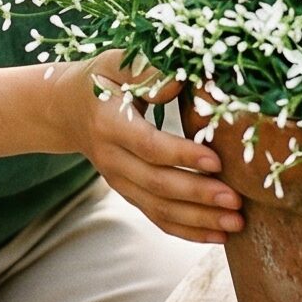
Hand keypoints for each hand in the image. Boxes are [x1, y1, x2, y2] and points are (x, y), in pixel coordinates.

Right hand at [69, 50, 242, 245]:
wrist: (65, 110)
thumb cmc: (100, 80)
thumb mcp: (115, 64)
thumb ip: (146, 70)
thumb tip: (180, 80)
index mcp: (109, 124)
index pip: (148, 146)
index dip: (182, 156)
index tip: (216, 161)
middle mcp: (112, 159)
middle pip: (157, 184)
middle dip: (199, 195)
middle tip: (236, 200)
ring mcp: (119, 181)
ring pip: (159, 208)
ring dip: (199, 219)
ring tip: (236, 223)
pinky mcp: (129, 192)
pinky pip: (158, 217)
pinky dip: (188, 230)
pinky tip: (217, 236)